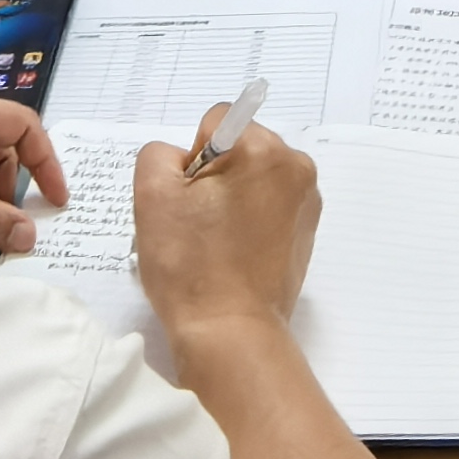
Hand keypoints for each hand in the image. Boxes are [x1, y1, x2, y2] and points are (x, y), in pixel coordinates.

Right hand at [133, 113, 321, 341]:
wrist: (230, 335)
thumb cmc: (191, 267)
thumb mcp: (153, 196)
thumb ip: (160, 154)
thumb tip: (185, 159)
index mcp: (264, 150)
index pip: (214, 124)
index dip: (190, 161)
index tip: (189, 202)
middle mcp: (296, 168)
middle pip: (236, 150)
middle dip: (212, 178)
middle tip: (197, 226)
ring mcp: (306, 202)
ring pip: (251, 179)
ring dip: (229, 200)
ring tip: (214, 244)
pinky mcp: (305, 232)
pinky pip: (266, 206)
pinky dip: (246, 221)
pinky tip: (231, 255)